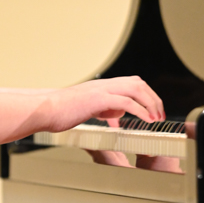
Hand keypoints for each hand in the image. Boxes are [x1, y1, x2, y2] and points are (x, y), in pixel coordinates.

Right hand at [0, 75, 164, 149]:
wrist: (44, 110)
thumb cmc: (59, 112)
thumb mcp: (86, 109)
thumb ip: (103, 110)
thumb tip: (115, 115)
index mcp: (101, 86)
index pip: (131, 82)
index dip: (146, 94)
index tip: (152, 110)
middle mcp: (104, 85)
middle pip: (138, 82)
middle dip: (153, 98)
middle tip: (159, 115)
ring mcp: (101, 90)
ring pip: (135, 89)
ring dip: (150, 103)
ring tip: (156, 119)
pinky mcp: (98, 99)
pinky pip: (126, 102)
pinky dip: (140, 110)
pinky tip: (146, 120)